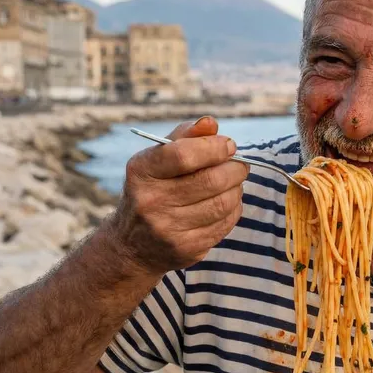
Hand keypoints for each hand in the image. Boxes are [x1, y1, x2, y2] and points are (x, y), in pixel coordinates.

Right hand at [108, 116, 248, 275]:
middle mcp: (151, 201)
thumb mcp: (156, 161)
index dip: (214, 147)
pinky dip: (234, 209)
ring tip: (234, 183)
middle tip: (240, 165)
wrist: (132, 246)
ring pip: (223, 203)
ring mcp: (168, 229)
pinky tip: (227, 203)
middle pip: (211, 180)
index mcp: (141, 172)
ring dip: (237, 189)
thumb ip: (184, 137)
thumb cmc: (151, 191)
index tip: (229, 145)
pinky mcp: (187, 249)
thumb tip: (211, 123)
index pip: (183, 154)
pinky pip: (225, 224)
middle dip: (235, 168)